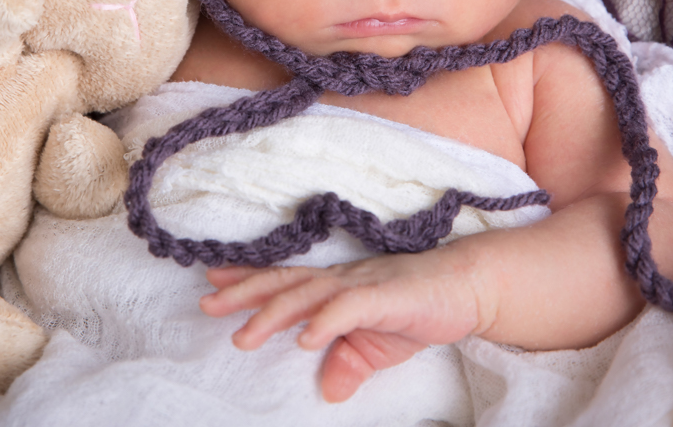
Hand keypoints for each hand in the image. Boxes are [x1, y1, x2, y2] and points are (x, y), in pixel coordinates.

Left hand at [199, 248, 486, 401]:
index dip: (246, 281)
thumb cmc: (418, 309)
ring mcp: (362, 285)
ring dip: (273, 314)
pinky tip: (305, 339)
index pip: (283, 283)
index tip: (209, 283)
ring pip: (308, 294)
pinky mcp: (387, 296)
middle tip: (206, 303)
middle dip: (243, 293)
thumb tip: (328, 391)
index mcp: (334, 288)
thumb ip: (349, 362)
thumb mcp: (376, 345)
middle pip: (284, 284)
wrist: (467, 288)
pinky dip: (325, 320)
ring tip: (244, 335)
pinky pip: (350, 307)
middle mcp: (341, 280)